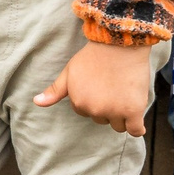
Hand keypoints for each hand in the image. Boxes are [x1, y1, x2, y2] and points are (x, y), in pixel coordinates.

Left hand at [34, 40, 152, 135]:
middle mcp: (95, 111)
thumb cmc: (94, 56)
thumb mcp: (69, 72)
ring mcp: (115, 112)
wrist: (119, 43)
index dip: (94, 98)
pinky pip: (135, 130)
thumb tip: (36, 102)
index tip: (100, 84)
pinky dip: (136, 128)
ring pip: (118, 125)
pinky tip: (136, 119)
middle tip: (113, 86)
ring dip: (122, 115)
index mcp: (79, 103)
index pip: (86, 112)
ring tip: (124, 93)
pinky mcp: (133, 111)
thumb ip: (55, 90)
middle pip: (102, 119)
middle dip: (107, 107)